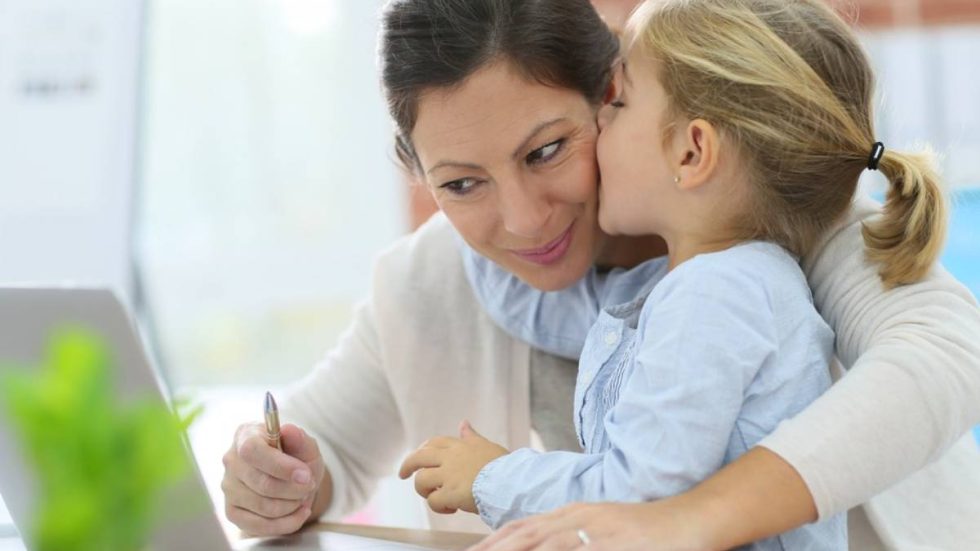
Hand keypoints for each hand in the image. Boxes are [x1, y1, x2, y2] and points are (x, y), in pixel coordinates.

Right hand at [221, 421, 324, 535]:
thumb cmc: (296, 458)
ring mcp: (228, 488)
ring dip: (292, 505)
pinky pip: (259, 526)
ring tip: (303, 496)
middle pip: (261, 483)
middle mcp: (231, 461)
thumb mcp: (305, 446)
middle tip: (309, 485)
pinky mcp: (232, 512)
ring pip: (262, 506)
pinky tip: (300, 512)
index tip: (305, 475)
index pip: (252, 451)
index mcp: (246, 435)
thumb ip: (300, 439)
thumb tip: (289, 430)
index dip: (280, 466)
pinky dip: (286, 523)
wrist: (293, 480)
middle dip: (293, 489)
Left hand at [399, 420, 508, 514]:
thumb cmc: (504, 466)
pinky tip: (451, 509)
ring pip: (421, 481)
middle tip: (402, 475)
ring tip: (436, 497)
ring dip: (425, 491)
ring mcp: (449, 475)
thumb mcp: (486, 446)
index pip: (434, 443)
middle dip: (407, 466)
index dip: (422, 450)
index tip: (417, 458)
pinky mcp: (450, 493)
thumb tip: (464, 422)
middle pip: (418, 457)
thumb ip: (471, 437)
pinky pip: (433, 501)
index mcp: (460, 446)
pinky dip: (438, 507)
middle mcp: (451, 458)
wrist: (512, 481)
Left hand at [466, 501, 705, 550]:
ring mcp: (596, 530)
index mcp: (574, 513)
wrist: (689, 521)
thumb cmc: (648, 531)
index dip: (494, 539)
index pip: (524, 525)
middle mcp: (579, 517)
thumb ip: (574, 539)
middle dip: (494, 547)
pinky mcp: (613, 543)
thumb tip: (547, 546)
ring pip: (544, 543)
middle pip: (525, 533)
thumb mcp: (604, 530)